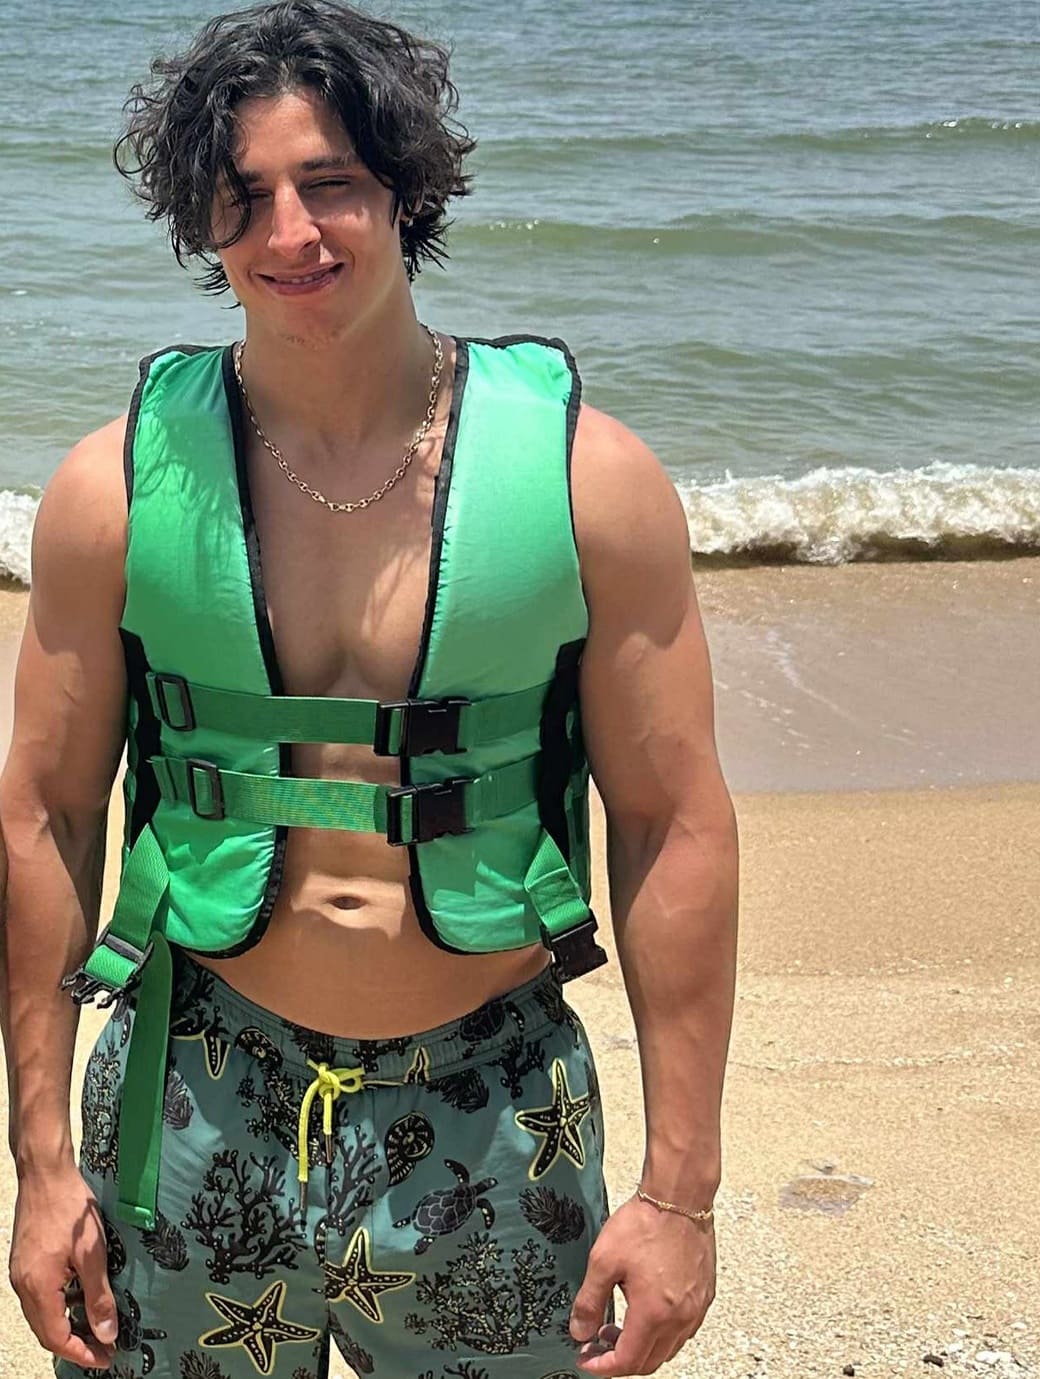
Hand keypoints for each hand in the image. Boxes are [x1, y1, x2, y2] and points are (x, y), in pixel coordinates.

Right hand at [9, 1166, 118, 1369]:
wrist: (45, 1174)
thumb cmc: (70, 1209)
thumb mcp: (92, 1253)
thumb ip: (98, 1297)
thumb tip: (107, 1334)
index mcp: (37, 1288)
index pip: (56, 1338)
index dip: (81, 1353)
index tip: (105, 1359)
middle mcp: (23, 1286)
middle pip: (46, 1331)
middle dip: (74, 1344)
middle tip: (104, 1348)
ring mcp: (21, 1274)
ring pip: (42, 1314)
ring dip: (67, 1325)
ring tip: (96, 1326)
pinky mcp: (25, 1262)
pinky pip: (40, 1296)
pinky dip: (60, 1305)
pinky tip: (80, 1297)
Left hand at [569, 1194, 715, 1375]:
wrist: (680, 1197)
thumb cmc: (645, 1223)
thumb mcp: (604, 1260)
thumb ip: (589, 1301)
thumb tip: (579, 1331)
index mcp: (654, 1313)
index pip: (628, 1361)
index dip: (603, 1367)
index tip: (586, 1360)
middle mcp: (680, 1318)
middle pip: (650, 1361)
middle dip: (620, 1359)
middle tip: (599, 1342)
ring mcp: (696, 1308)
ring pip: (668, 1348)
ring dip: (642, 1347)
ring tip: (619, 1326)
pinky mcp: (704, 1295)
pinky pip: (683, 1330)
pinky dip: (662, 1333)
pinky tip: (646, 1311)